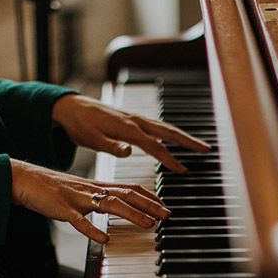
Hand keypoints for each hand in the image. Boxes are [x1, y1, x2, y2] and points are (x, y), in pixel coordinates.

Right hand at [10, 159, 168, 243]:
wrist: (24, 180)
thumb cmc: (53, 189)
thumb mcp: (82, 193)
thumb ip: (100, 200)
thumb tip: (118, 209)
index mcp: (97, 186)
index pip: (130, 188)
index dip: (149, 197)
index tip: (164, 207)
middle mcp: (91, 190)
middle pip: (126, 194)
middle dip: (150, 205)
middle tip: (167, 215)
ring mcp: (78, 199)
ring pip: (109, 204)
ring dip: (132, 214)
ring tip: (148, 224)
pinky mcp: (62, 208)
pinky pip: (79, 221)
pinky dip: (92, 230)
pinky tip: (104, 239)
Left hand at [51, 93, 210, 172]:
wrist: (70, 107)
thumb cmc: (79, 125)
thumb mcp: (91, 139)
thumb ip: (110, 146)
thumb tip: (128, 152)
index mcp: (127, 128)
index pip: (154, 145)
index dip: (169, 159)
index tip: (183, 170)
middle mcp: (135, 121)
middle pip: (168, 131)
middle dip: (188, 141)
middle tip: (207, 150)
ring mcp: (136, 119)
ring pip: (166, 128)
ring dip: (184, 137)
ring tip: (200, 146)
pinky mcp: (134, 120)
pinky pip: (158, 127)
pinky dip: (172, 134)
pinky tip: (177, 140)